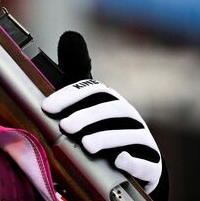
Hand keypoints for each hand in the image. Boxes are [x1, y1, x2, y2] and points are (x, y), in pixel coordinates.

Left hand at [44, 31, 164, 197]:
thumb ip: (75, 78)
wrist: (133, 165)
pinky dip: (133, 161)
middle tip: (66, 126)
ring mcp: (142, 140)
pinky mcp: (151, 164)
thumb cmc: (103, 131)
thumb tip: (70, 34)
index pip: (93, 90)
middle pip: (111, 110)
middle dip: (88, 116)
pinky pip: (145, 162)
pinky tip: (119, 161)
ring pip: (129, 134)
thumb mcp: (88, 106)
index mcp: (109, 101)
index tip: (47, 107)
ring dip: (107, 138)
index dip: (70, 96)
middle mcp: (128, 116)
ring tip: (86, 145)